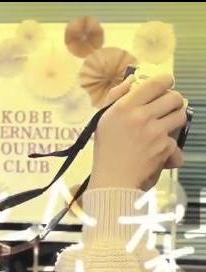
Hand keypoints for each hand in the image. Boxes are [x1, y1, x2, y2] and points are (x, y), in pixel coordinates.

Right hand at [88, 74, 186, 191]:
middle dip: (174, 101)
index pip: (156, 83)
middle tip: (168, 108)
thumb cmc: (105, 150)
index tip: (166, 85)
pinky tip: (158, 151)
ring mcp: (155, 132)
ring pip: (180, 116)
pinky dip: (169, 147)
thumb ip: (115, 96)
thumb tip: (131, 80)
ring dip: (176, 120)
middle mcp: (141, 116)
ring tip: (165, 127)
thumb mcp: (103, 120)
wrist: (112, 180)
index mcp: (124, 107)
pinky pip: (175, 140)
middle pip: (174, 97)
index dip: (166, 81)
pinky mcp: (164, 148)